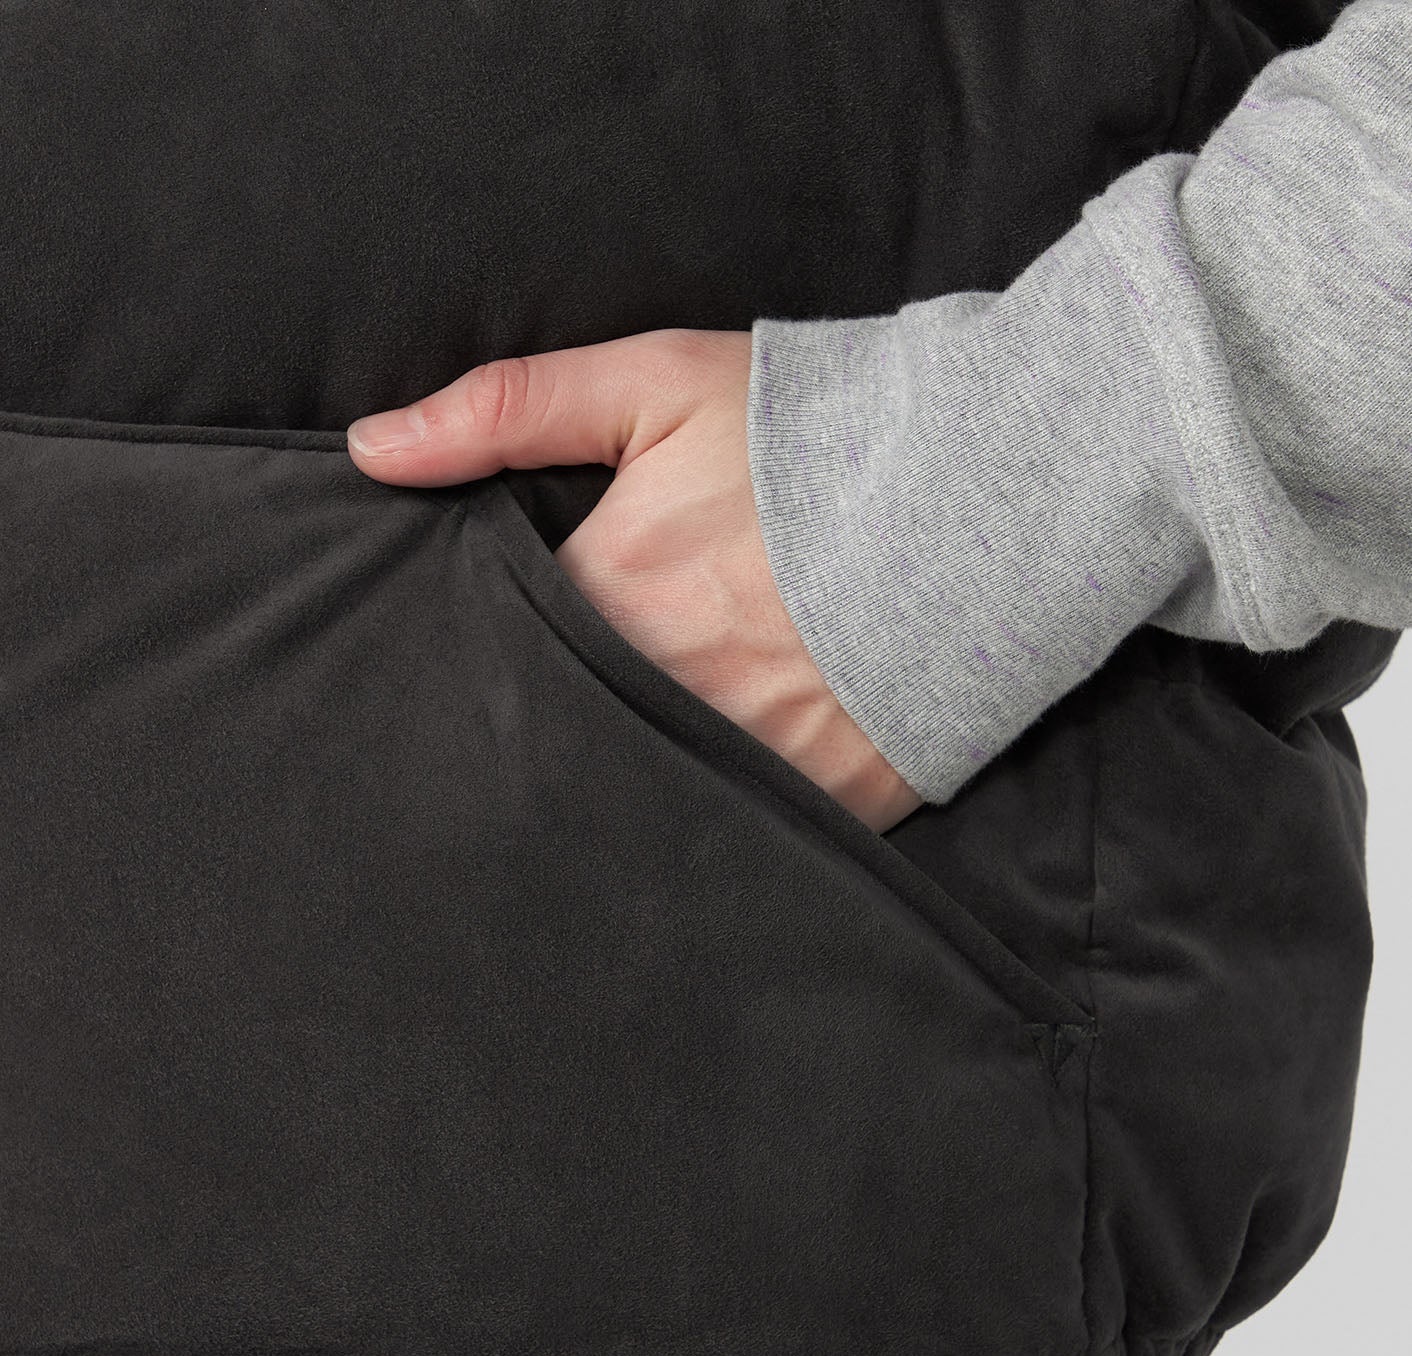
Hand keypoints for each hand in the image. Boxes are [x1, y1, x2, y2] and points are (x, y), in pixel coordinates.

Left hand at [346, 328, 923, 833]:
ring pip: (640, 792)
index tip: (488, 660)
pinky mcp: (818, 803)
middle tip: (535, 736)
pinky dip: (712, 818)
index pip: (505, 653)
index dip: (492, 657)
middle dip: (545, 732)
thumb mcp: (656, 384)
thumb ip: (506, 409)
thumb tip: (371, 450)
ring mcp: (745, 758)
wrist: (987, 492)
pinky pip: (735, 830)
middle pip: (565, 735)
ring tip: (618, 766)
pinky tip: (698, 806)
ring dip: (621, 779)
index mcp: (610, 597)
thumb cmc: (814, 437)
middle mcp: (664, 694)